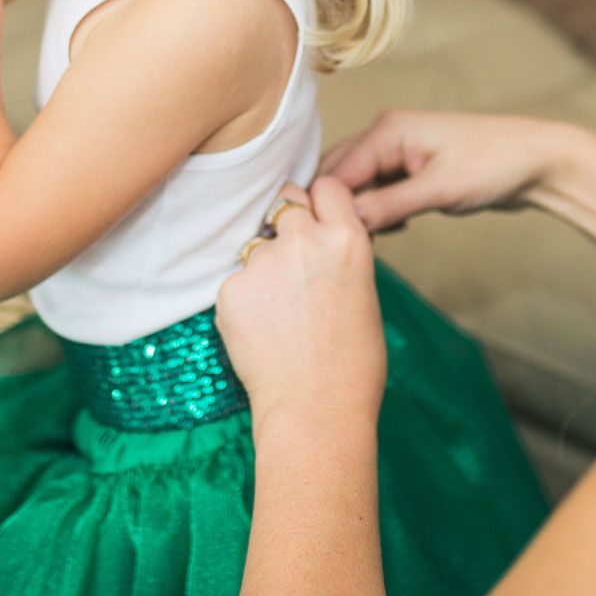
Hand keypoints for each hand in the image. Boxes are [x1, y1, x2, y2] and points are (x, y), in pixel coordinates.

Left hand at [217, 178, 385, 438]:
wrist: (317, 410)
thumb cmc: (352, 362)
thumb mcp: (364, 292)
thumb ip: (339, 253)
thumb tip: (319, 235)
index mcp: (347, 239)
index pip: (326, 186)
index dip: (318, 202)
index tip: (316, 218)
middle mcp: (305, 240)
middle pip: (284, 201)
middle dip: (285, 223)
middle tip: (291, 262)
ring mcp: (264, 263)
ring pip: (256, 244)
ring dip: (264, 266)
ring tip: (280, 314)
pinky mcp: (231, 289)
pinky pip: (236, 281)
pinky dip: (244, 300)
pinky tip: (262, 332)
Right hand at [319, 110, 559, 232]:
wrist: (539, 161)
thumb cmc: (495, 165)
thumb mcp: (438, 190)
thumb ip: (387, 206)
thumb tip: (344, 224)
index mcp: (388, 130)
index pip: (335, 170)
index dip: (324, 205)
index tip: (320, 240)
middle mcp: (387, 134)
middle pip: (339, 174)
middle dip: (337, 208)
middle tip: (338, 245)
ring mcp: (400, 150)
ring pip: (358, 184)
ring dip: (359, 212)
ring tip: (369, 240)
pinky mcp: (413, 167)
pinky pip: (378, 190)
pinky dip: (377, 210)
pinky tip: (394, 229)